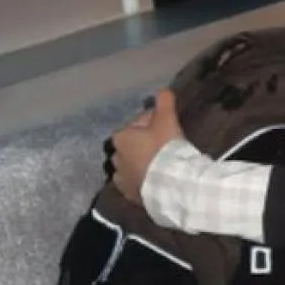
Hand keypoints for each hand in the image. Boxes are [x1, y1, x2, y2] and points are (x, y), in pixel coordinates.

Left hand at [109, 89, 184, 203]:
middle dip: (145, 145)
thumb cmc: (165, 148)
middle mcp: (114, 157)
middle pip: (133, 146)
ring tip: (161, 166)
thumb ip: (164, 101)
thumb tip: (162, 89)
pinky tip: (156, 181)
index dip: (154, 123)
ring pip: (132, 166)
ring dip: (142, 164)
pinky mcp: (129, 195)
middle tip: (166, 147)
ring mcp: (120, 178)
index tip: (168, 128)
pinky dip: (143, 181)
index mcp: (120, 137)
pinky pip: (136, 184)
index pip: (138, 124)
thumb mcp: (167, 119)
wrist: (170, 184)